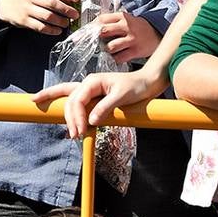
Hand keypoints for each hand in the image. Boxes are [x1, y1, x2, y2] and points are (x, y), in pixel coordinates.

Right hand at [0, 0, 79, 34]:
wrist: (5, 3)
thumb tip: (72, 0)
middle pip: (52, 3)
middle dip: (66, 10)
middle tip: (75, 15)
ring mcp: (26, 8)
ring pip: (47, 16)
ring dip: (60, 21)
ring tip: (66, 23)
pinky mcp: (23, 20)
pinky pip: (40, 27)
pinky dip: (51, 30)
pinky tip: (57, 30)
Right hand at [34, 68, 167, 137]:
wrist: (147, 83)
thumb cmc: (136, 86)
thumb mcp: (122, 96)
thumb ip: (105, 107)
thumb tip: (91, 121)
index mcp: (92, 81)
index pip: (77, 100)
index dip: (77, 117)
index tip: (80, 130)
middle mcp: (88, 84)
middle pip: (71, 101)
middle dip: (70, 118)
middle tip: (75, 135)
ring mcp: (91, 91)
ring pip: (72, 102)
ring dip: (70, 117)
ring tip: (73, 132)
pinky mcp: (95, 98)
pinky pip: (79, 104)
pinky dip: (74, 114)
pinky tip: (71, 122)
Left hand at [97, 12, 160, 63]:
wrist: (155, 33)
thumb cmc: (136, 27)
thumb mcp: (125, 19)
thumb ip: (111, 22)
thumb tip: (92, 27)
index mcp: (122, 17)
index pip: (101, 19)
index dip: (92, 26)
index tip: (88, 31)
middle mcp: (126, 26)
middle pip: (104, 31)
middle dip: (96, 37)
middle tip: (95, 42)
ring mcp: (131, 39)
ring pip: (111, 46)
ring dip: (106, 49)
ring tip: (107, 49)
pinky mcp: (135, 50)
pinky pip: (119, 57)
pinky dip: (115, 58)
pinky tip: (115, 56)